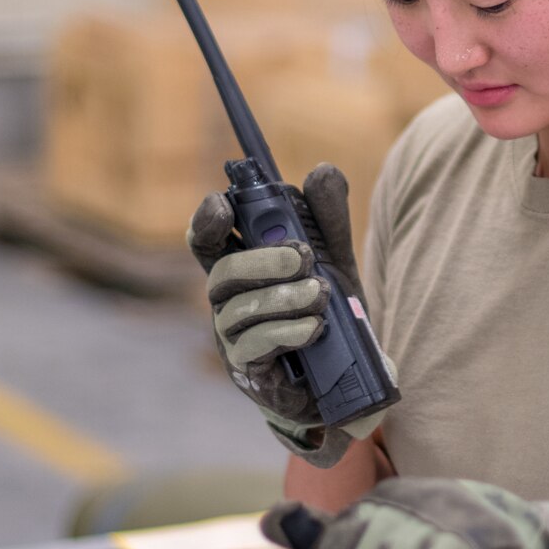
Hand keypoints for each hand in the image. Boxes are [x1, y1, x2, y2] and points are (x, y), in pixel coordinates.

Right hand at [187, 163, 381, 467]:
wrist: (342, 376)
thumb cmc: (323, 309)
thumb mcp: (334, 259)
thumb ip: (328, 218)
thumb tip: (322, 171)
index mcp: (240, 266)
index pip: (207, 239)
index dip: (206, 219)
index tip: (221, 204)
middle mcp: (227, 300)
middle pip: (222, 272)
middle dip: (263, 260)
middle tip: (304, 257)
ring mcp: (232, 337)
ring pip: (240, 310)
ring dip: (284, 297)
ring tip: (321, 295)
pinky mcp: (249, 369)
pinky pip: (255, 346)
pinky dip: (288, 332)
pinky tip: (315, 328)